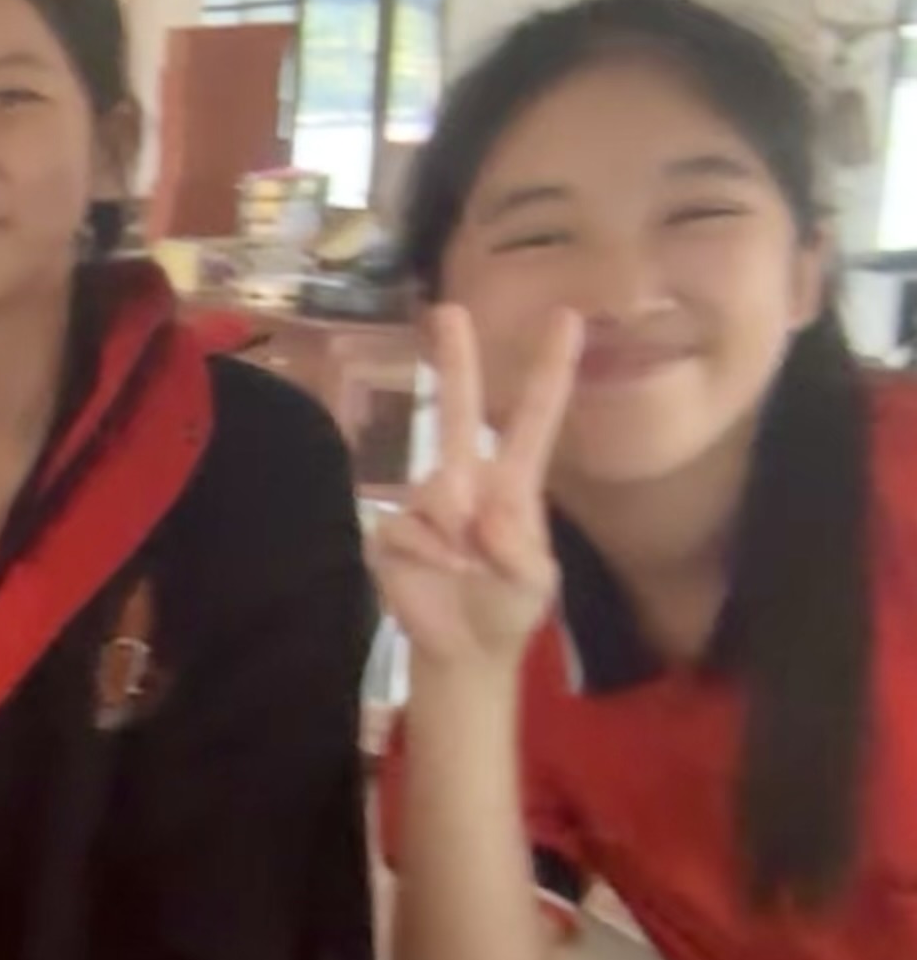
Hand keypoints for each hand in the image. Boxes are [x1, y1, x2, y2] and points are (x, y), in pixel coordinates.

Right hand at [368, 304, 574, 671]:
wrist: (463, 650)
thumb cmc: (509, 608)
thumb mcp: (536, 581)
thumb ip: (517, 548)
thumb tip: (478, 515)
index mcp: (513, 483)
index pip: (535, 418)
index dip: (549, 370)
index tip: (567, 318)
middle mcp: (466, 480)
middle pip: (459, 411)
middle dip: (457, 360)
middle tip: (448, 310)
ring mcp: (426, 504)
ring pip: (435, 489)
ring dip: (455, 532)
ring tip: (466, 568)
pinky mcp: (392, 532)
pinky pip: (405, 528)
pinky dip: (427, 556)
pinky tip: (440, 575)